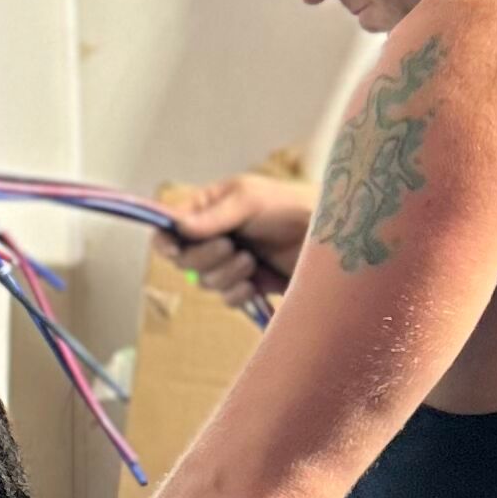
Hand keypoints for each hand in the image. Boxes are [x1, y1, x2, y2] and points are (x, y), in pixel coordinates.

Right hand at [160, 171, 309, 309]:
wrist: (330, 238)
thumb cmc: (290, 206)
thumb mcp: (249, 199)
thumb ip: (213, 215)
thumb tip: (177, 227)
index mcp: (207, 209)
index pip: (169, 229)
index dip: (166, 242)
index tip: (178, 250)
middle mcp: (213, 236)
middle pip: (183, 260)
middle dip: (204, 258)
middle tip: (231, 247)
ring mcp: (229, 262)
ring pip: (205, 281)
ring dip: (224, 274)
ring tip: (251, 261)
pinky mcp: (247, 285)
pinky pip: (226, 298)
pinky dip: (236, 293)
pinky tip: (253, 284)